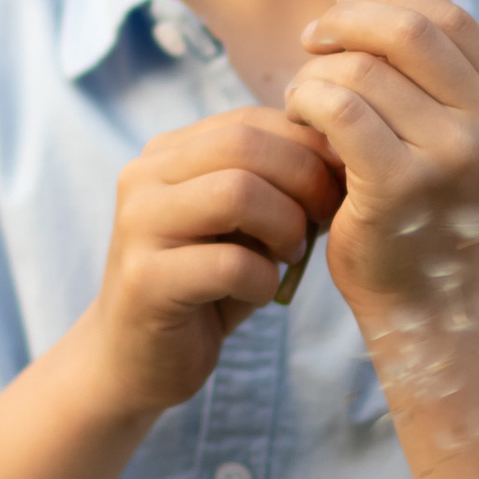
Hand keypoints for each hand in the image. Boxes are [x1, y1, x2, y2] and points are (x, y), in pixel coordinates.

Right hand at [82, 108, 341, 416]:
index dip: (307, 145)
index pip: (247, 120)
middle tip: (325, 218)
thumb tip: (341, 153)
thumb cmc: (204, 285)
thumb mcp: (239, 223)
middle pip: (243, 145)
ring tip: (292, 253)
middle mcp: (142, 177)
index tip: (339, 181)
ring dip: (285, 225)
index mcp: (166, 154)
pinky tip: (263, 292)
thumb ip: (271, 183)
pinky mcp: (145, 279)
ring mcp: (138, 225)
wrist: (138, 359)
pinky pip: (229, 263)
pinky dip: (264, 278)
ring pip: (236, 192)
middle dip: (303, 179)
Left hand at [284, 0, 478, 318]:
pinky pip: (338, 108)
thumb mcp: (435, 122)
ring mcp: (451, 157)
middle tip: (311, 40)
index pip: (448, 18)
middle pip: (406, 32)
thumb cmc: (419, 199)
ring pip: (362, 70)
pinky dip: (306, 101)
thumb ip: (417, 55)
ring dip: (315, 73)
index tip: (343, 2)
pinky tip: (299, 119)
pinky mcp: (400, 184)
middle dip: (346, 22)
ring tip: (303, 97)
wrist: (421, 295)